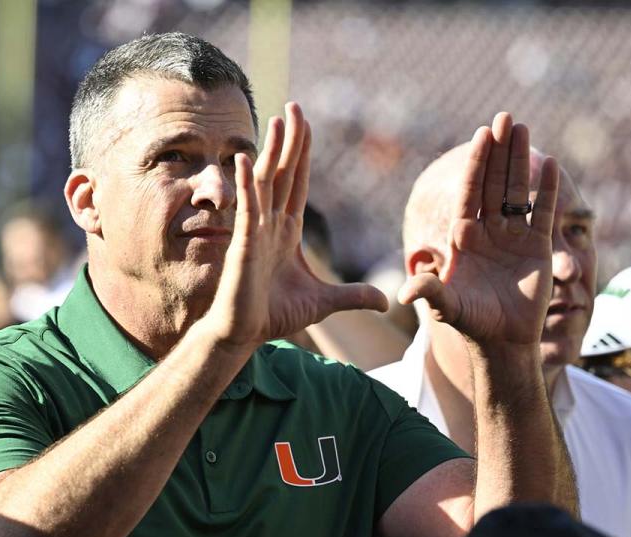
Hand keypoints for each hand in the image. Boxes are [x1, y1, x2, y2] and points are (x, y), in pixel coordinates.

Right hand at [199, 102, 387, 350]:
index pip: (297, 183)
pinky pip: (246, 209)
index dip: (302, 154)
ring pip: (264, 183)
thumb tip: (387, 301)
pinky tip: (245, 159)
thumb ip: (353, 296)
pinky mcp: (243, 245)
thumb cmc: (275, 315)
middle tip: (294, 106)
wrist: (244, 335)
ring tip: (275, 120)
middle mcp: (270, 224)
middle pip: (282, 173)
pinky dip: (246, 184)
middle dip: (289, 141)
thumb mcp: (325, 302)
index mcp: (287, 230)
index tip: (305, 124)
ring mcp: (255, 232)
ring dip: (270, 152)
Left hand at [398, 113, 559, 348]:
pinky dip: (546, 190)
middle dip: (497, 151)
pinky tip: (549, 164)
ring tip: (523, 127)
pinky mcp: (538, 248)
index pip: (469, 193)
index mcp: (463, 238)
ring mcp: (513, 237)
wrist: (503, 342)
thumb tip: (404, 294)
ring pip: (516, 191)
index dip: (475, 165)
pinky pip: (542, 212)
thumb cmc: (471, 324)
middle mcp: (487, 232)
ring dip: (519, 160)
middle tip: (503, 116)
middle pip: (492, 183)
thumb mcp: (447, 308)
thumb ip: (429, 294)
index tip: (480, 136)